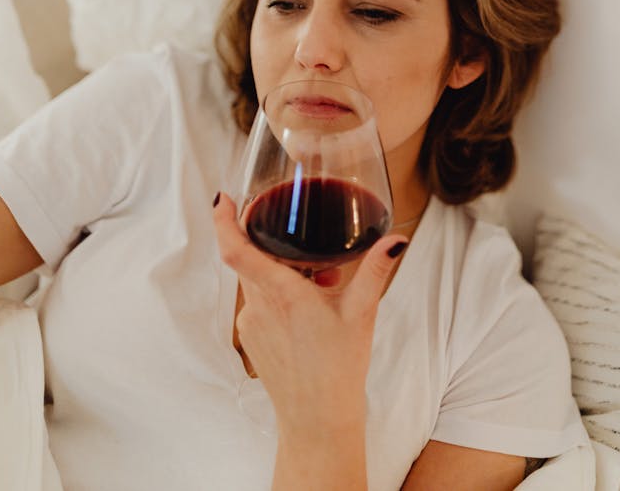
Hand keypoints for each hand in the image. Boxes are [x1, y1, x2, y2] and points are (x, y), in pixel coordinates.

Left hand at [213, 191, 407, 443]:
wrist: (317, 422)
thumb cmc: (339, 369)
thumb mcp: (362, 313)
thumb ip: (376, 271)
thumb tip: (397, 240)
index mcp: (282, 294)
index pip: (236, 250)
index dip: (224, 221)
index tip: (222, 198)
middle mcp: (259, 307)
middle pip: (250, 258)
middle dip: (272, 242)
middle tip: (299, 233)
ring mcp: (251, 324)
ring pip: (257, 280)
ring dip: (281, 270)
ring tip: (322, 280)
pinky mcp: (251, 339)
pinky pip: (258, 301)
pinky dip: (278, 293)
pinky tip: (309, 305)